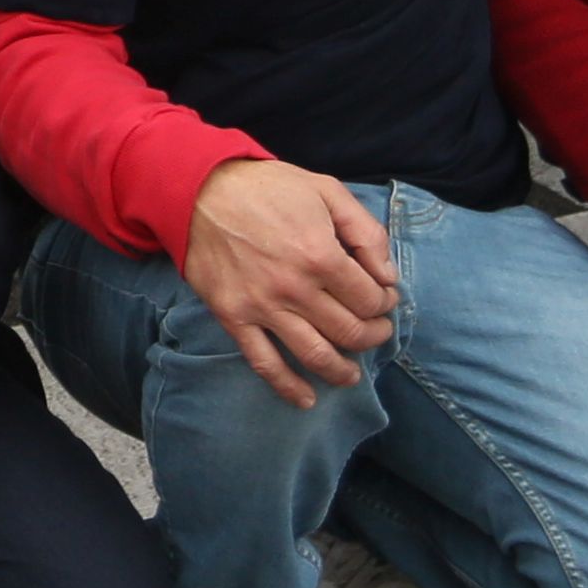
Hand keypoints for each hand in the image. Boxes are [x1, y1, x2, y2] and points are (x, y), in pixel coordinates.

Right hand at [178, 157, 398, 403]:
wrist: (199, 190)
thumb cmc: (268, 188)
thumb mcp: (327, 191)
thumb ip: (366, 232)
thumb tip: (388, 277)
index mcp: (321, 254)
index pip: (370, 299)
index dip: (385, 302)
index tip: (383, 297)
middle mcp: (295, 288)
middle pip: (350, 331)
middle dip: (373, 335)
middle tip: (376, 330)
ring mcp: (263, 307)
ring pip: (315, 354)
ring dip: (342, 371)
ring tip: (351, 373)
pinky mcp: (234, 317)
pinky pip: (264, 362)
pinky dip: (288, 386)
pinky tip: (306, 399)